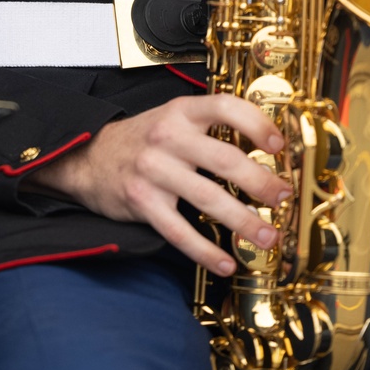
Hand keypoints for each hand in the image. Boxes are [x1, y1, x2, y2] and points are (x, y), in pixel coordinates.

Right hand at [31, 95, 288, 274]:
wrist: (86, 157)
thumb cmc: (141, 140)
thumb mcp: (172, 119)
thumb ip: (209, 127)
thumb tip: (263, 149)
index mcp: (181, 111)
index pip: (225, 106)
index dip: (257, 123)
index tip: (280, 145)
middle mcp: (168, 136)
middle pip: (225, 159)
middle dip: (261, 182)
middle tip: (283, 197)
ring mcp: (153, 170)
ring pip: (208, 198)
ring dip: (244, 222)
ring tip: (268, 236)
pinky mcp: (141, 202)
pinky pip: (180, 232)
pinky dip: (206, 251)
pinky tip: (225, 263)